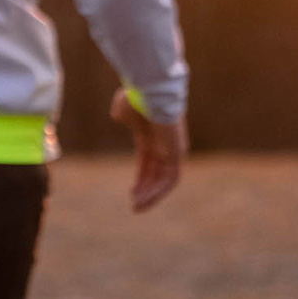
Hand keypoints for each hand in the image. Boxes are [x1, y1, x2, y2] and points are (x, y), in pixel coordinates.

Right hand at [111, 88, 185, 212]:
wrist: (150, 91)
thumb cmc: (135, 99)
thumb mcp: (123, 109)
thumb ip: (122, 116)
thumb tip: (119, 117)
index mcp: (152, 136)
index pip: (148, 163)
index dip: (141, 178)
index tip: (132, 193)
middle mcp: (165, 145)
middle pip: (157, 174)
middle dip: (146, 191)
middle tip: (135, 207)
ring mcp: (173, 149)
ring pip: (165, 180)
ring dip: (152, 195)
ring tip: (137, 207)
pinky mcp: (177, 153)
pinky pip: (170, 179)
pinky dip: (159, 190)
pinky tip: (145, 199)